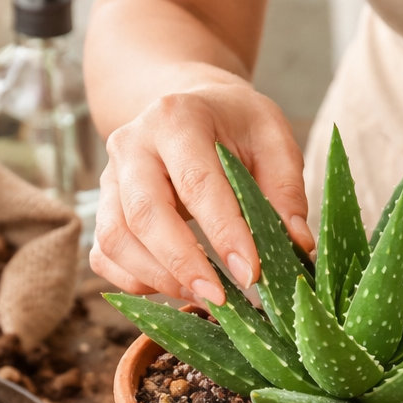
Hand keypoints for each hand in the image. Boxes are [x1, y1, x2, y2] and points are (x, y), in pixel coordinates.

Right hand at [90, 78, 314, 303]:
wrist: (190, 104)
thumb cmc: (236, 124)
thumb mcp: (272, 137)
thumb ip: (285, 189)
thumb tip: (299, 246)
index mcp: (176, 118)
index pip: (197, 183)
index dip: (224, 232)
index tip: (251, 273)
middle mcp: (131, 145)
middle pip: (144, 214)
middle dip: (183, 264)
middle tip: (222, 298)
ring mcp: (109, 178)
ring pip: (116, 239)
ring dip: (159, 278)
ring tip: (205, 295)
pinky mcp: (103, 208)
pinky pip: (104, 254)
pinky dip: (135, 281)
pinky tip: (175, 287)